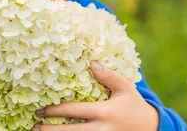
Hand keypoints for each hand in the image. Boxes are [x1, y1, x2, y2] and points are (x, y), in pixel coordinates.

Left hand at [32, 61, 158, 130]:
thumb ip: (108, 76)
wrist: (151, 128)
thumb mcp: (125, 88)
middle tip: (34, 126)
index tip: (40, 110)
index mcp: (105, 112)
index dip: (54, 111)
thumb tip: (92, 62)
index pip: (74, 111)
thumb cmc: (134, 106)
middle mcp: (101, 129)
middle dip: (49, 130)